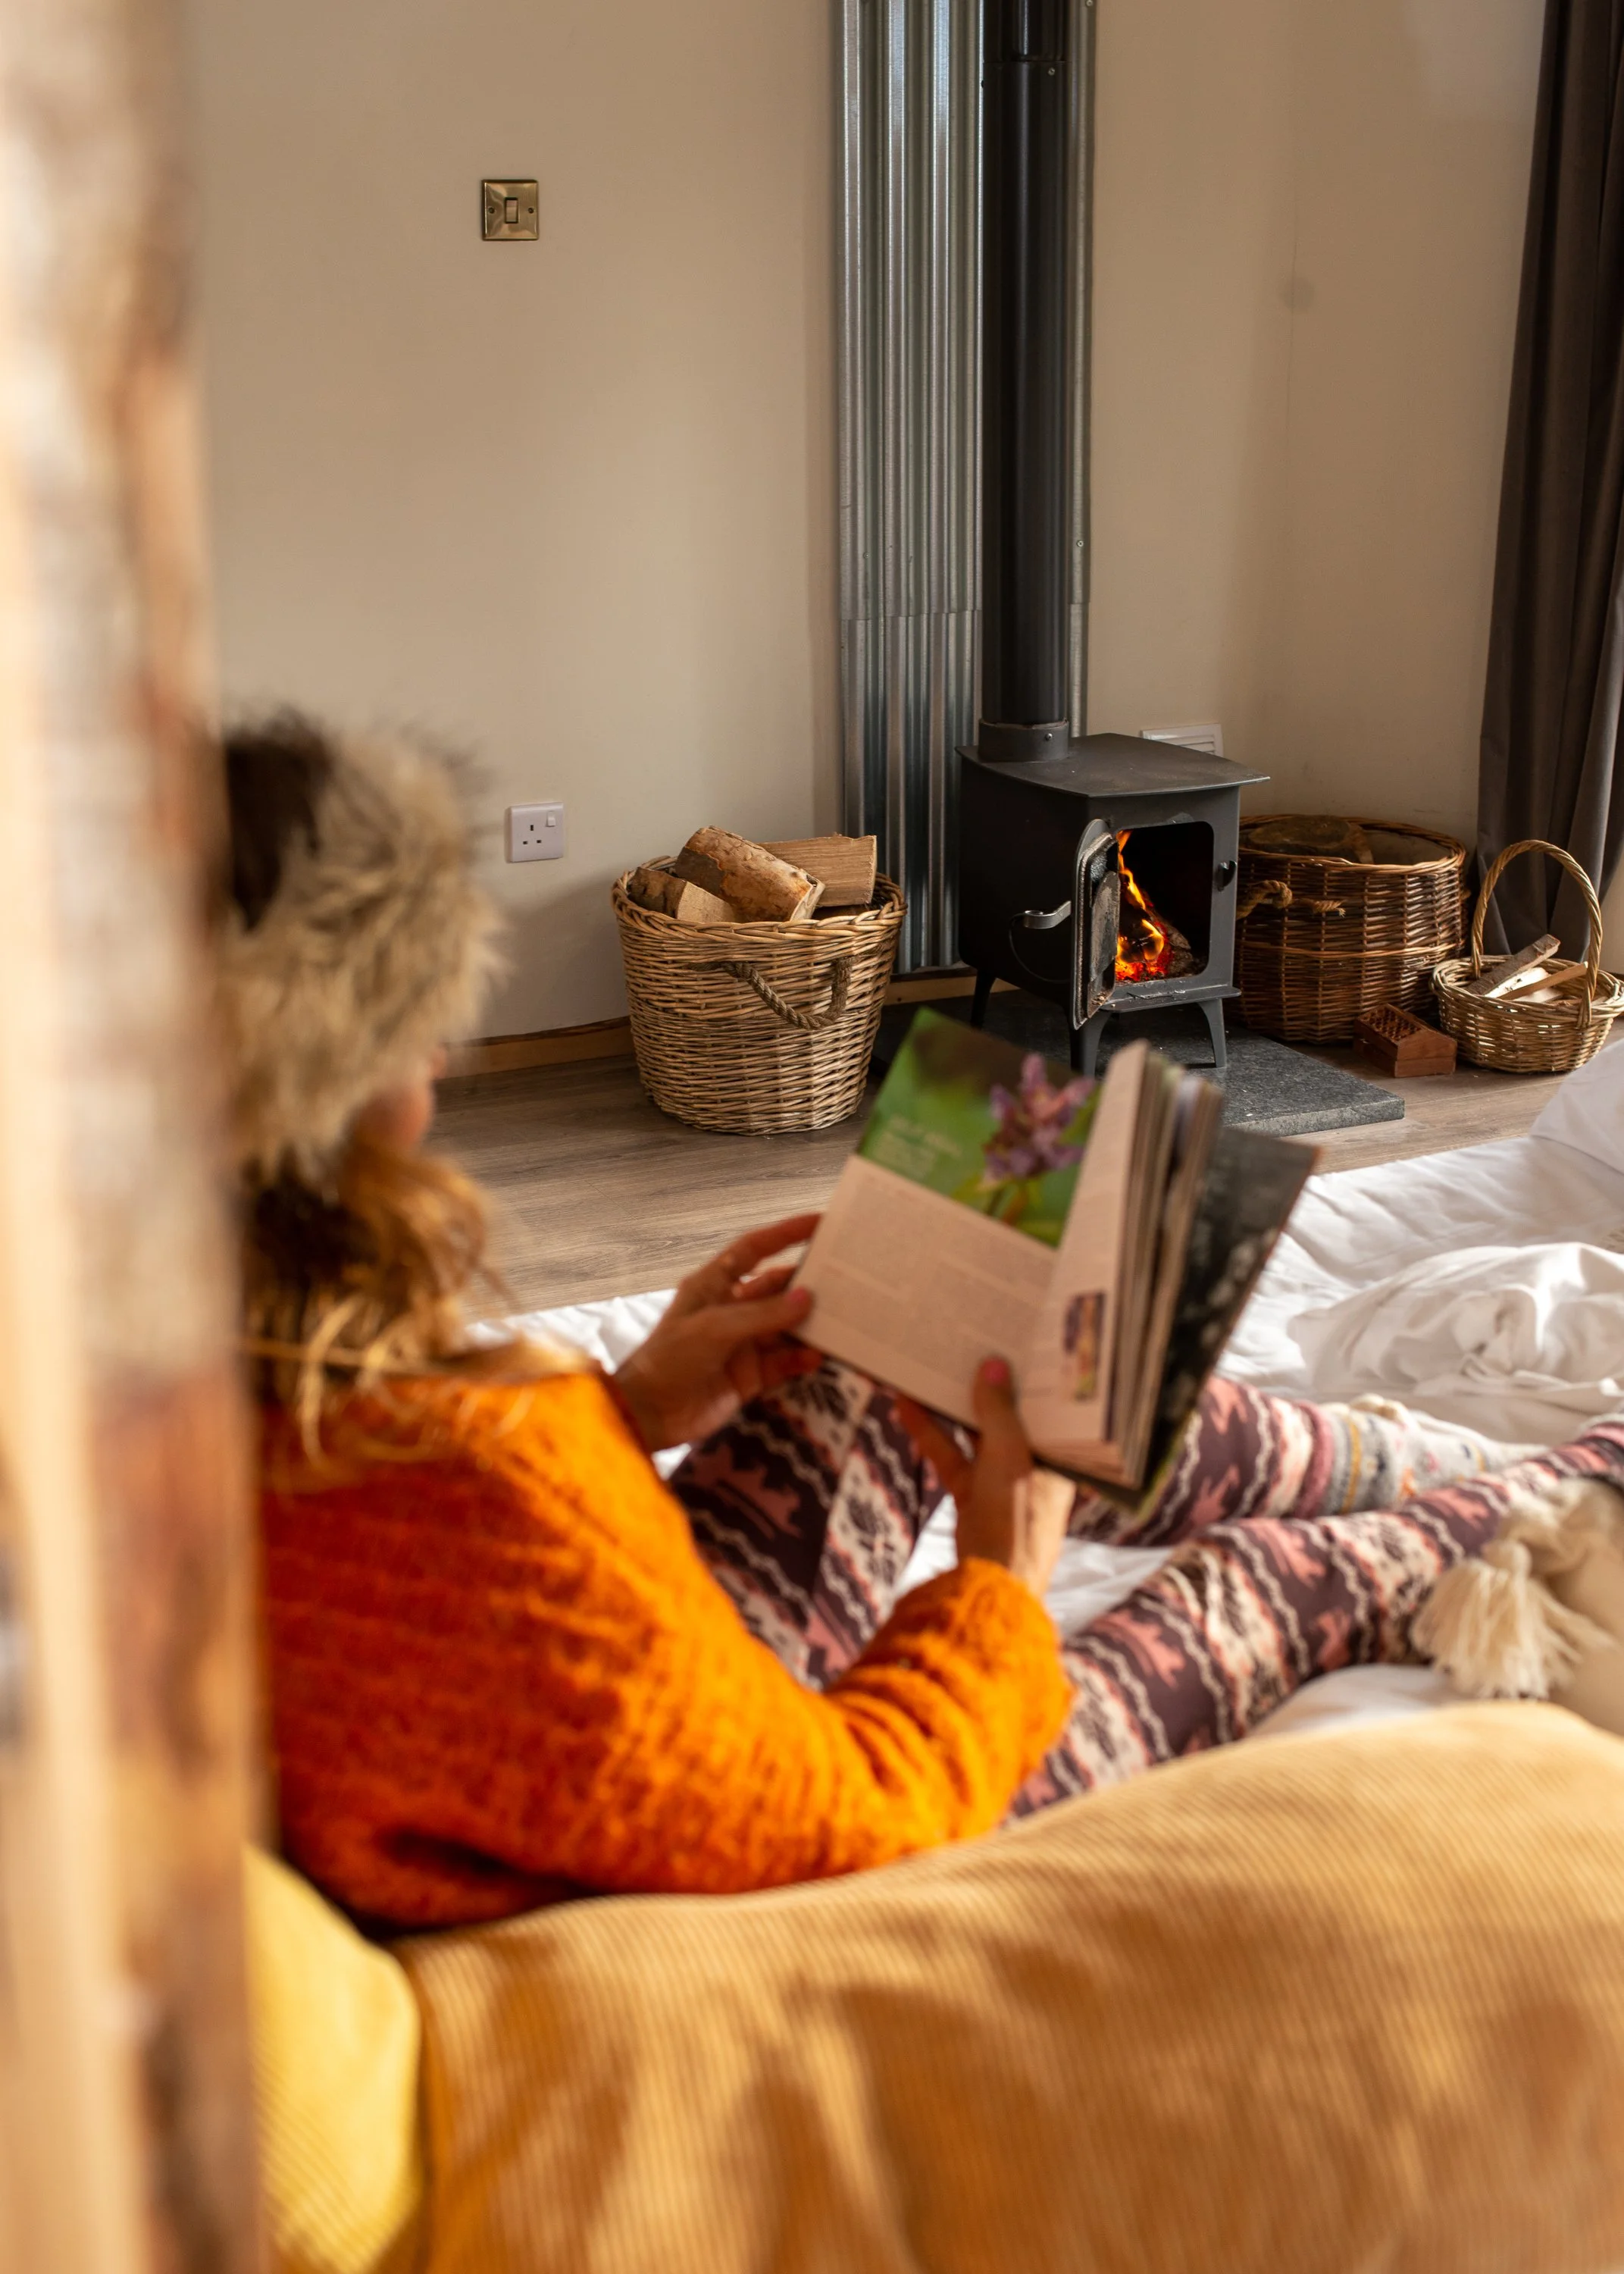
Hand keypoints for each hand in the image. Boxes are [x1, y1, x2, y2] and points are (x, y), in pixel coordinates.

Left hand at [614, 1214, 821, 1453]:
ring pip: (786, 1326)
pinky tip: (820, 1356)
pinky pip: (784, 1361)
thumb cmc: (671, 1359)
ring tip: (845, 1319)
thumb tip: (808, 1298)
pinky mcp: (750, 1375)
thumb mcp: (715, 1329)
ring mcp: (743, 1343)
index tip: (820, 1222)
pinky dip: (802, 1358)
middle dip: (808, 1284)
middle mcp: (731, 1309)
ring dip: (810, 1324)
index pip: (754, 1249)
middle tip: (848, 1277)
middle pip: (777, 1288)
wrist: (649, 1415)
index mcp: (714, 1285)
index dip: (785, 1233)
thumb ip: (763, 1315)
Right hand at [899, 1359, 1071, 1600]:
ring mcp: (1002, 1480)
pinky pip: (952, 1455)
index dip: (1029, 1375)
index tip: (1011, 1342)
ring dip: (951, 1406)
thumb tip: (992, 1365)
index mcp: (1059, 1455)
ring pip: (975, 1433)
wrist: (991, 1581)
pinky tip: (907, 1405)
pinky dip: (931, 1434)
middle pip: (1009, 1415)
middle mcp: (1035, 1463)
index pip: (1047, 1405)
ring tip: (929, 1367)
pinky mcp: (973, 1494)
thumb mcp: (1008, 1455)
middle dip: (985, 1385)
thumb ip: (997, 1410)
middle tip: (967, 1344)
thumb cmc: (1015, 1517)